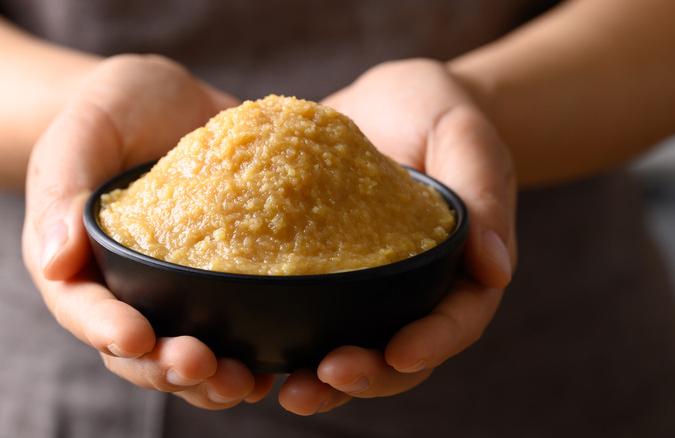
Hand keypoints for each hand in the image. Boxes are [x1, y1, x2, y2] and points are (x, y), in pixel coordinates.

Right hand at [22, 54, 274, 408]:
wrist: (172, 102)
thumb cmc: (115, 108)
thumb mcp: (84, 130)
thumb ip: (62, 187)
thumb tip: (53, 261)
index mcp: (79, 263)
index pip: (83, 309)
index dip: (106, 330)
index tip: (137, 337)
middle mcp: (126, 289)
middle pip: (138, 350)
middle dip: (168, 367)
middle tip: (203, 366)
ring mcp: (176, 290)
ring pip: (186, 352)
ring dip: (214, 378)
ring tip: (246, 382)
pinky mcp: (221, 280)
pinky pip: (233, 326)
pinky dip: (251, 350)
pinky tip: (277, 362)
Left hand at [278, 59, 517, 414]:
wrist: (383, 100)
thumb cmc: (435, 110)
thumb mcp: (465, 136)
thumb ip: (484, 195)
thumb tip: (496, 270)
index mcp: (460, 267)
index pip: (457, 318)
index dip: (433, 342)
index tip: (400, 353)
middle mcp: (412, 288)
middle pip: (400, 352)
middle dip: (368, 375)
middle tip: (324, 380)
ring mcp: (367, 286)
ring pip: (353, 345)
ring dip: (324, 377)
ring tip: (287, 391)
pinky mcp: (325, 272)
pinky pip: (309, 312)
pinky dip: (287, 336)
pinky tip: (253, 350)